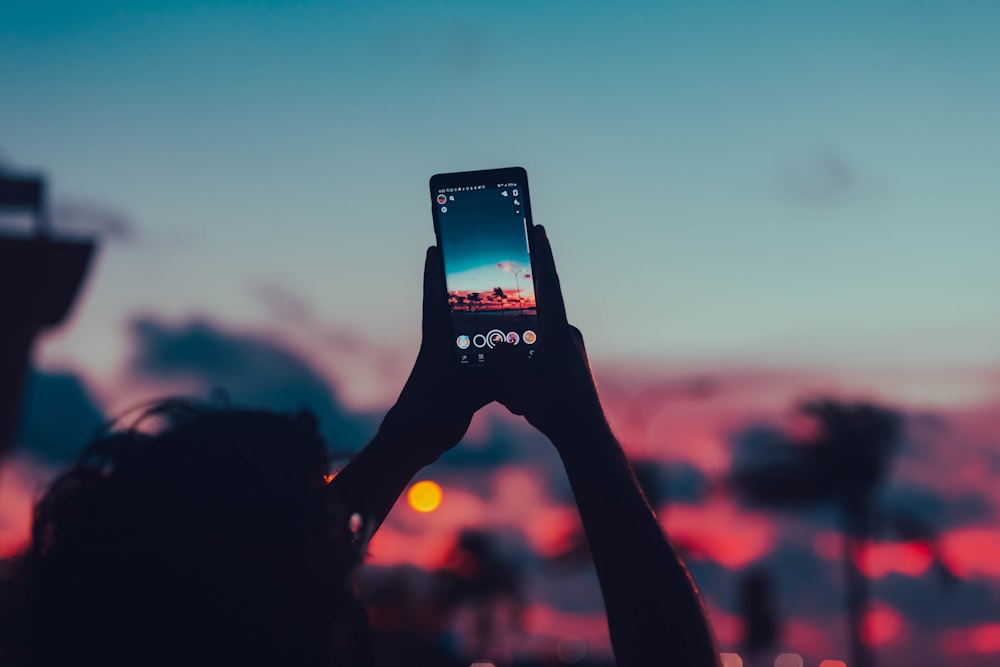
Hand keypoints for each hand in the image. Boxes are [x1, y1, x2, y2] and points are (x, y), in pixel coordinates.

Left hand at [379, 246, 493, 463]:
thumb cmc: (429, 416)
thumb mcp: (463, 396)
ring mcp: (447, 364)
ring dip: (479, 320)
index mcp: (437, 345)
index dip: (435, 275)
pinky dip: (489, 351)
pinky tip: (506, 349)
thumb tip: (515, 363)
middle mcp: (441, 348)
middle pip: (452, 310)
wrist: (413, 442)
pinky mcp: (454, 380)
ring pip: (466, 333)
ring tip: (505, 304)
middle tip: (479, 265)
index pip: (434, 301)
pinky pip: (475, 358)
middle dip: (462, 290)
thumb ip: (488, 378)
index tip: (436, 248)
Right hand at [492, 226, 609, 445]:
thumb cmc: (555, 410)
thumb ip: (505, 358)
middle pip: (538, 313)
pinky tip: (520, 394)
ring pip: (537, 339)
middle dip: (519, 314)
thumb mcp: (521, 384)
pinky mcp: (569, 364)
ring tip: (515, 383)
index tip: (538, 229)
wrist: (585, 437)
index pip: (548, 285)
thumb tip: (494, 342)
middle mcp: (567, 336)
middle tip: (507, 313)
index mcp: (557, 332)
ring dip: (521, 352)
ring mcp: (570, 350)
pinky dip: (528, 368)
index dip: (541, 256)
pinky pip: (542, 356)